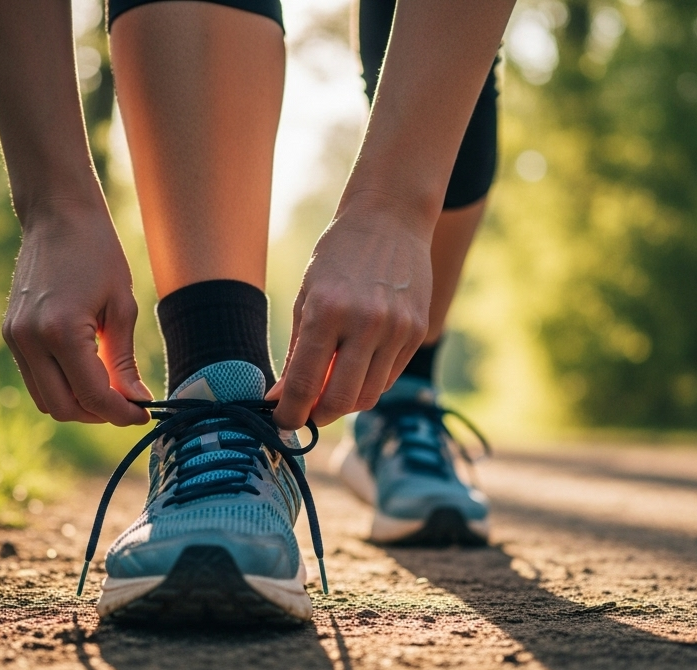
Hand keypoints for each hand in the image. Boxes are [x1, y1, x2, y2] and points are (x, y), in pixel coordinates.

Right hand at [2, 200, 151, 425]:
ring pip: (45, 400)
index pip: (92, 395)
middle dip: (98, 414)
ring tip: (109, 388)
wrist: (57, 215)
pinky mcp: (10, 334)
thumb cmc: (97, 252)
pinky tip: (87, 371)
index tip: (144, 413)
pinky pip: (35, 379)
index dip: (121, 413)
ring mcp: (14, 338)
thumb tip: (136, 400)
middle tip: (127, 404)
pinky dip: (61, 385)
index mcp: (61, 331)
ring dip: (78, 404)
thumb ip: (124, 360)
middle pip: (64, 408)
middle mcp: (30, 340)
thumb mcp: (122, 306)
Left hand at [269, 194, 431, 428]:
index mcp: (327, 310)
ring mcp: (396, 329)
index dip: (289, 412)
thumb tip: (279, 399)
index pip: (304, 383)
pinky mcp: (417, 331)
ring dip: (345, 403)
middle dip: (318, 416)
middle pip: (339, 400)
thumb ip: (296, 351)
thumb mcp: (306, 296)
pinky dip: (368, 383)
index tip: (282, 422)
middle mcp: (365, 322)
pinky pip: (389, 377)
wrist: (389, 220)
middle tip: (307, 412)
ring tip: (330, 389)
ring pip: (368, 395)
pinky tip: (356, 368)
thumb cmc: (338, 257)